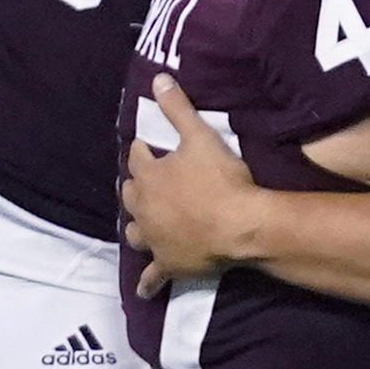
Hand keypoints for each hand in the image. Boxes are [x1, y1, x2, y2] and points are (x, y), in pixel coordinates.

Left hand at [121, 76, 268, 286]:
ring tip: (143, 224)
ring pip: (135, 232)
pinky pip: (153, 276)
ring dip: (137, 226)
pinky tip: (142, 290)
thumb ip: (178, 108)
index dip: (144, 150)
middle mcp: (144, 208)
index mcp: (149, 176)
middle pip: (131, 195)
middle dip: (137, 187)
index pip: (137, 156)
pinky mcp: (168, 263)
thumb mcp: (201, 137)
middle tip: (148, 184)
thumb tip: (158, 78)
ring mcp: (154, 238)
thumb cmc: (221, 180)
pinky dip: (147, 282)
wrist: (239, 226)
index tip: (150, 148)